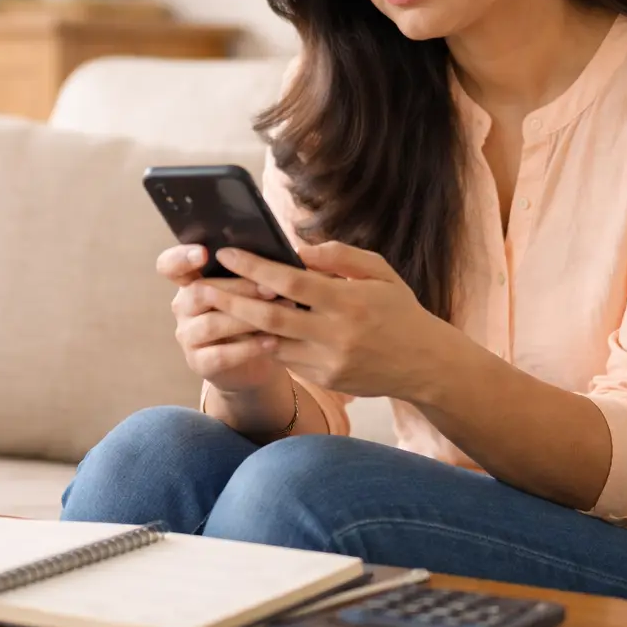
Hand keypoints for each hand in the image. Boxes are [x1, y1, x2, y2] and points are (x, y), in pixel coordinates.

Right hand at [156, 244, 286, 394]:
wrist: (256, 362)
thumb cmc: (254, 314)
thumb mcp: (250, 289)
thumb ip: (250, 270)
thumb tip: (270, 255)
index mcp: (190, 281)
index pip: (169, 265)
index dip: (181, 258)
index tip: (204, 252)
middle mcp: (183, 307)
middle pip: (199, 292)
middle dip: (239, 289)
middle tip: (273, 289)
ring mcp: (188, 336)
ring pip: (211, 324)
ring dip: (247, 319)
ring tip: (280, 315)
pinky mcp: (199, 362)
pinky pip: (220, 355)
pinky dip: (248, 348)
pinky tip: (273, 342)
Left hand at [199, 241, 461, 398]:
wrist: (425, 364)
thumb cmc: (399, 309)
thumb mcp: (379, 271)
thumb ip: (338, 256)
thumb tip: (297, 246)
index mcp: (348, 301)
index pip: (290, 283)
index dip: (254, 267)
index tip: (227, 252)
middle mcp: (335, 335)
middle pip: (269, 317)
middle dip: (231, 300)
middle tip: (201, 286)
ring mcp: (328, 362)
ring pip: (270, 342)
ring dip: (240, 325)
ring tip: (213, 306)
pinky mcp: (325, 380)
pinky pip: (284, 359)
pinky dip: (262, 342)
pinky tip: (243, 328)